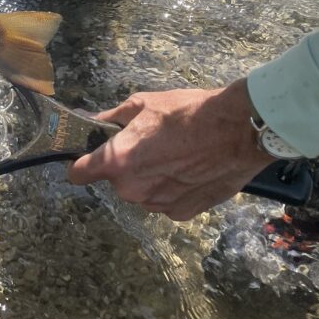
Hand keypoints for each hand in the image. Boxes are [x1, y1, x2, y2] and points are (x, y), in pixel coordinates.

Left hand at [67, 79, 272, 220]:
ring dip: (150, 179)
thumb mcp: (142, 104)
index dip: (81, 164)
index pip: (78, 174)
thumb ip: (110, 118)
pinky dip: (173, 189)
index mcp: (117, 162)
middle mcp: (132, 189)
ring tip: (175, 155)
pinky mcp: (182, 213)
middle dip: (126, 166)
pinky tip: (190, 170)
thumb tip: (88, 120)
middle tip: (149, 145)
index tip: (88, 157)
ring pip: (142, 192)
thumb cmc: (188, 112)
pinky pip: (166, 201)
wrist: (239, 130)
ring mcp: (157, 204)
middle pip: (116, 180)